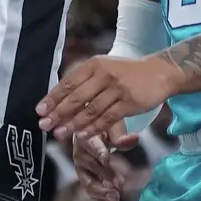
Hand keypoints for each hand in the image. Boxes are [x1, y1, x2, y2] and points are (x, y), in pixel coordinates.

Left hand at [38, 55, 173, 139]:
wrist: (160, 72)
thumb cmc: (128, 73)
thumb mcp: (105, 68)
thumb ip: (86, 81)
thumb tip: (61, 99)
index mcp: (95, 64)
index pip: (69, 82)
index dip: (53, 97)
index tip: (40, 110)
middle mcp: (104, 74)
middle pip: (76, 97)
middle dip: (58, 113)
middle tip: (44, 125)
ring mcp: (117, 88)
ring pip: (90, 110)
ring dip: (72, 124)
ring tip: (59, 134)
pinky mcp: (129, 102)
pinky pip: (107, 118)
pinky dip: (93, 128)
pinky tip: (82, 136)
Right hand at [72, 126, 137, 200]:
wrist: (93, 132)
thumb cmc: (105, 127)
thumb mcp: (113, 126)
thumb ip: (121, 135)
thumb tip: (134, 139)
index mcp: (85, 137)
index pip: (92, 145)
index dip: (99, 152)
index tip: (107, 160)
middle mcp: (79, 153)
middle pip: (91, 166)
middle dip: (106, 176)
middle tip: (120, 185)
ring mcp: (80, 168)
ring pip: (88, 182)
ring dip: (102, 192)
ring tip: (117, 199)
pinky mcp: (84, 178)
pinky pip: (91, 191)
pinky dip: (102, 199)